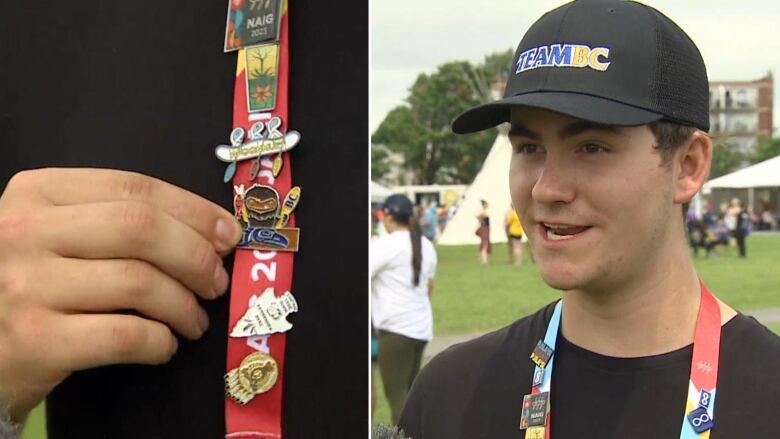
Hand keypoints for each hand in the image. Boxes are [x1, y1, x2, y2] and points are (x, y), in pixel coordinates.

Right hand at [0, 168, 241, 421]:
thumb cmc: (30, 282)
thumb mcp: (57, 233)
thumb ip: (118, 219)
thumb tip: (214, 231)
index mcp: (38, 192)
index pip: (136, 189)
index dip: (194, 211)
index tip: (229, 234)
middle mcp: (25, 231)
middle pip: (141, 229)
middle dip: (195, 256)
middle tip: (215, 282)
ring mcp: (26, 285)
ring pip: (139, 282)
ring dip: (184, 306)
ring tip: (194, 321)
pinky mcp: (34, 340)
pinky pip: (125, 336)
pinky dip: (160, 342)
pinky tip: (164, 345)